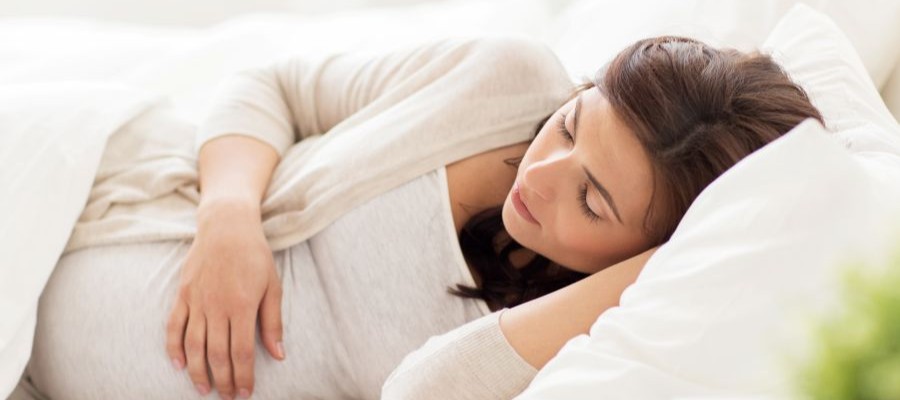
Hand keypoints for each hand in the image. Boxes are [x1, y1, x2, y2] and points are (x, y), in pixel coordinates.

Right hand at [166, 201, 284, 398]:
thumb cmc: (255, 255)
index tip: (246, 393)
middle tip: (229, 397)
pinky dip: (174, 348)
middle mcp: (216, 306)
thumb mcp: (273, 286)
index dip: (244, 376)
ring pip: (194, 345)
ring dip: (199, 371)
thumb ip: (273, 323)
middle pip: (217, 354)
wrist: (226, 226)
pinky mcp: (182, 294)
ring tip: (205, 390)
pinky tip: (179, 365)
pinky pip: (174, 326)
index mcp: (242, 305)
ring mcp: (196, 301)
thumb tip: (279, 355)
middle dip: (223, 380)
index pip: (241, 352)